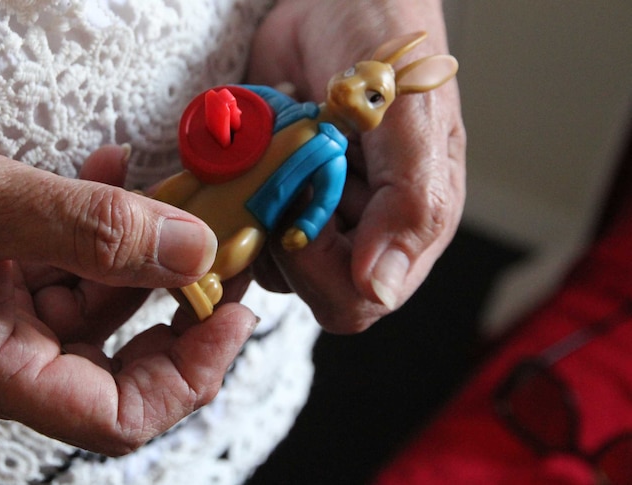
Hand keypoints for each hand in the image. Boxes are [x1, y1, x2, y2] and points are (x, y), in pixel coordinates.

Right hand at [0, 105, 257, 454]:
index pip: (113, 417)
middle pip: (115, 366)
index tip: (228, 314)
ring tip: (160, 191)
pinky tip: (107, 174)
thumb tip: (191, 250)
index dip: (186, 377)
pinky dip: (92, 227)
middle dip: (175, 310)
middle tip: (218, 256)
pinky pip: (61, 267)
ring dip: (135, 250)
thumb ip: (89, 228)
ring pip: (95, 306)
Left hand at [247, 0, 465, 332]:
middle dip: (280, 233)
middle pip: (302, 285)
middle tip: (285, 167)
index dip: (319, 272)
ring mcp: (308, 212)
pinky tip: (253, 145)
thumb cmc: (384, 42)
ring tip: (274, 145)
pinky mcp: (268, 191)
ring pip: (260, 257)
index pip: (354, 299)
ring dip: (251, 205)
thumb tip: (383, 289)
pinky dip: (228, 188)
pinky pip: (234, 219)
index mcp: (408, 226)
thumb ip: (410, 203)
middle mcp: (356, 230)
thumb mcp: (409, 118)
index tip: (301, 212)